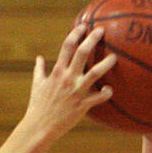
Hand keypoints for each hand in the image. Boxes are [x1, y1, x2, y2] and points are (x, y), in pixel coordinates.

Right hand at [20, 23, 116, 138]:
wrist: (39, 127)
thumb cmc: (38, 105)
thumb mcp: (37, 85)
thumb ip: (39, 69)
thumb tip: (38, 58)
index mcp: (57, 71)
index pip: (67, 46)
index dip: (76, 33)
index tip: (83, 25)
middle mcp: (67, 78)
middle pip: (82, 53)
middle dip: (92, 39)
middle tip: (101, 30)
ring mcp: (76, 91)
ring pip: (95, 72)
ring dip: (106, 63)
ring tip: (115, 57)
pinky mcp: (82, 105)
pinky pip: (99, 97)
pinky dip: (106, 92)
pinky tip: (110, 89)